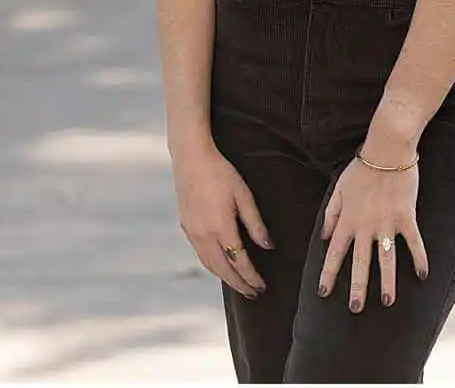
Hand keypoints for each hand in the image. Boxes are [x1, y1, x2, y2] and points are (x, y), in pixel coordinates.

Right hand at [172, 139, 273, 300]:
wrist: (191, 160)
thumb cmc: (222, 173)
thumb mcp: (244, 196)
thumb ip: (256, 224)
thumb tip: (268, 246)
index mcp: (221, 228)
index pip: (239, 262)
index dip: (251, 277)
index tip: (262, 287)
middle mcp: (203, 236)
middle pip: (223, 270)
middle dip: (239, 284)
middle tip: (254, 294)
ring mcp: (192, 234)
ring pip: (209, 265)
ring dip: (225, 278)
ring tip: (240, 285)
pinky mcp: (186, 228)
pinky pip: (201, 255)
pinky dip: (213, 267)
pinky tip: (221, 268)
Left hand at [317, 155, 429, 311]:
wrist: (388, 148)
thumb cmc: (362, 167)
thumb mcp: (339, 189)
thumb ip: (331, 214)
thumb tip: (323, 237)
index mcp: (347, 220)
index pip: (334, 254)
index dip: (328, 274)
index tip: (324, 293)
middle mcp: (366, 226)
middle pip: (360, 263)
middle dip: (357, 288)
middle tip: (355, 309)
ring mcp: (387, 223)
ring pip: (386, 259)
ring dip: (387, 282)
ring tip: (388, 301)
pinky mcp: (406, 217)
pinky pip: (414, 242)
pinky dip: (419, 258)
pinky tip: (423, 275)